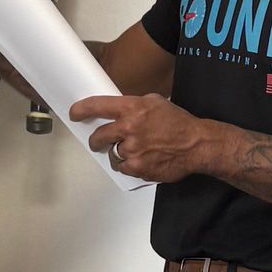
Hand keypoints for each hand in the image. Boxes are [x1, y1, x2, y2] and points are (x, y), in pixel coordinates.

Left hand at [68, 94, 217, 183]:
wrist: (196, 144)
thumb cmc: (178, 122)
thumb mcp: (155, 102)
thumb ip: (133, 106)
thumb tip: (117, 111)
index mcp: (132, 109)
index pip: (97, 106)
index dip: (81, 110)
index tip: (74, 113)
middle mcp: (129, 129)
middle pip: (99, 136)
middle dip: (95, 140)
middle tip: (97, 142)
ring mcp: (132, 151)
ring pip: (112, 154)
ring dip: (117, 153)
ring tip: (131, 151)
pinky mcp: (138, 168)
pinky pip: (124, 168)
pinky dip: (129, 165)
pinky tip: (142, 160)